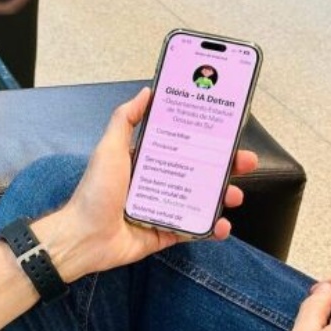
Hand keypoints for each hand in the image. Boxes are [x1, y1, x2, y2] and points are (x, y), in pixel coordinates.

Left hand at [34, 87, 257, 280]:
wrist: (85, 238)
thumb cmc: (96, 192)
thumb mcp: (109, 149)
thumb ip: (126, 119)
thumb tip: (146, 92)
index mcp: (145, 160)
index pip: (182, 144)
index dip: (205, 138)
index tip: (226, 131)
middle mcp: (156, 182)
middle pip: (198, 171)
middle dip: (224, 167)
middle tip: (245, 163)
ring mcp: (162, 208)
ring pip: (200, 199)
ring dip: (221, 196)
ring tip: (234, 196)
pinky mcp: (164, 232)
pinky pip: (193, 229)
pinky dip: (210, 228)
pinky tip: (222, 225)